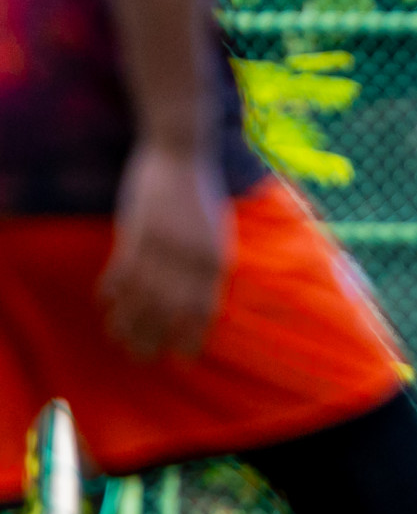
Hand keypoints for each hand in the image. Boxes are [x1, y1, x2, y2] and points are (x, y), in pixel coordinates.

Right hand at [98, 141, 230, 358]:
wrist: (182, 153)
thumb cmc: (201, 194)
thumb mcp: (216, 234)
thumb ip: (208, 266)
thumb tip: (201, 302)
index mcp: (215, 259)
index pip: (203, 310)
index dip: (192, 337)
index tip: (182, 359)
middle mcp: (191, 258)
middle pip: (170, 311)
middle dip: (155, 339)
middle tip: (142, 360)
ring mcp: (164, 245)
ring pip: (142, 296)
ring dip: (128, 322)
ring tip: (119, 341)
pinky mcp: (138, 231)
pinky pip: (121, 270)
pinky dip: (112, 290)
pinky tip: (104, 304)